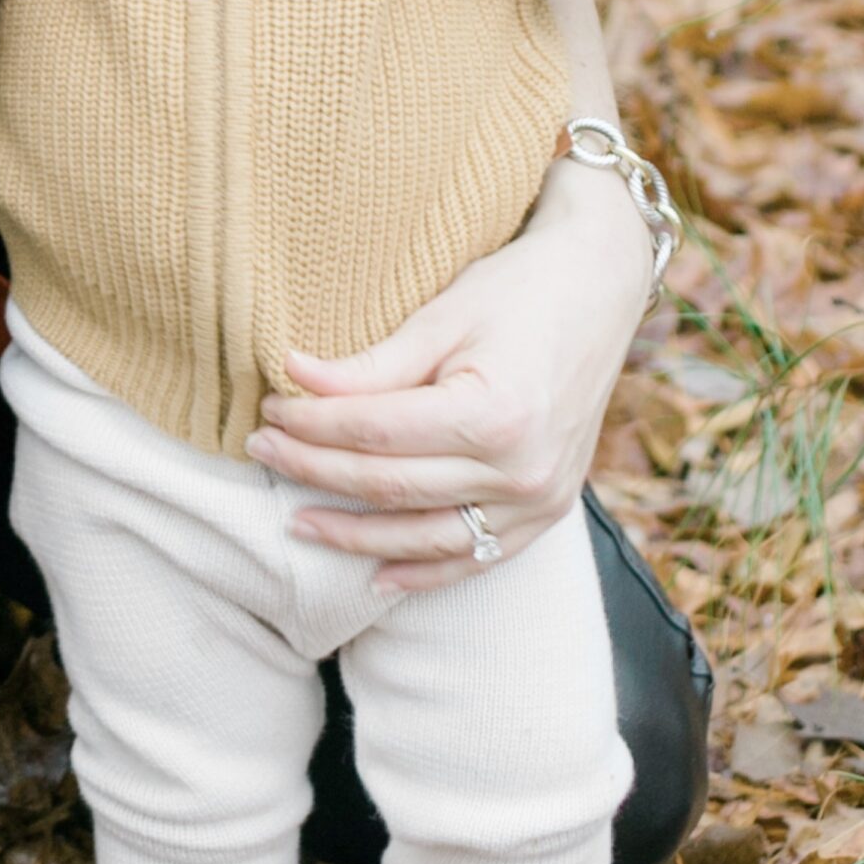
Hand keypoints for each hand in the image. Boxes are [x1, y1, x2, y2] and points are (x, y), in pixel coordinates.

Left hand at [247, 152, 653, 593]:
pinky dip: (424, 571)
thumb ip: (371, 364)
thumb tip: (294, 379)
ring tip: (297, 521)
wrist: (601, 287)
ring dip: (355, 535)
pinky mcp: (549, 510)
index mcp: (494, 414)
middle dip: (316, 470)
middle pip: (391, 486)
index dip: (312, 424)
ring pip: (424, 536)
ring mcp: (538, 498)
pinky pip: (476, 556)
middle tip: (262, 449)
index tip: (269, 409)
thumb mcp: (443, 315)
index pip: (375, 433)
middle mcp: (520, 469)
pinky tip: (377, 576)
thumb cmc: (519, 288)